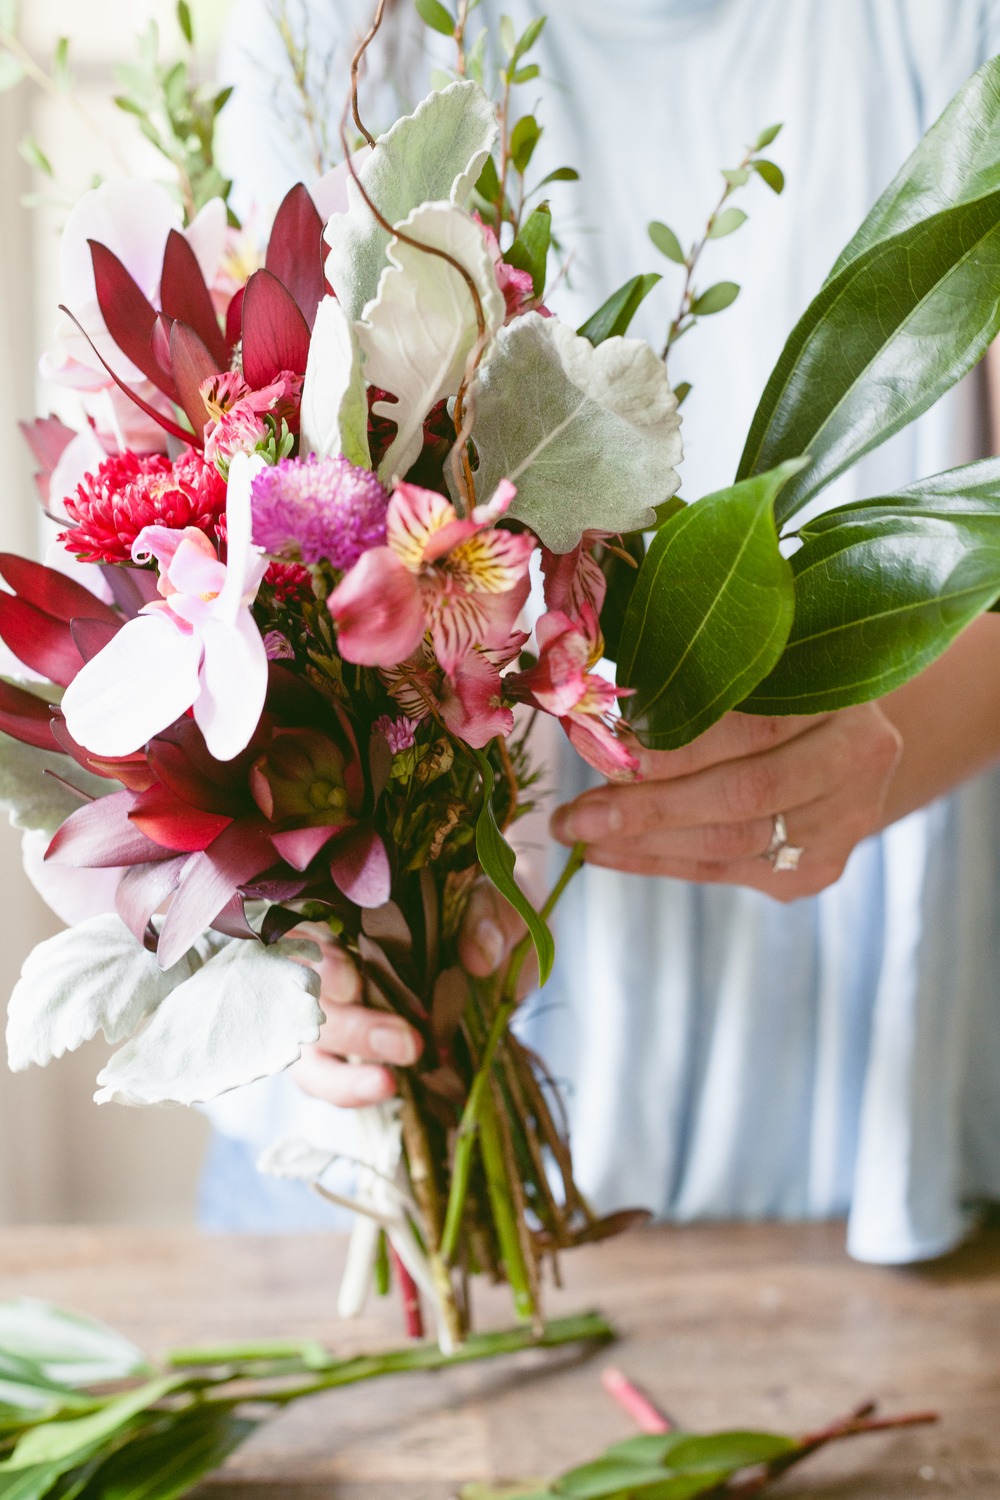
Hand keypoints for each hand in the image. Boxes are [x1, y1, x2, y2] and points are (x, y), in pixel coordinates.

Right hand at [291, 884, 532, 1109]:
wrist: (507, 948)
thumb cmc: (491, 911)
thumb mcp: (501, 897)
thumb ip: (491, 914)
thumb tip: (478, 953)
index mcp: (357, 905)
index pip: (307, 928)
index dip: (316, 957)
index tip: (351, 980)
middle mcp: (335, 954)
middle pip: (310, 995)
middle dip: (353, 1024)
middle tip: (407, 1042)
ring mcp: (340, 1004)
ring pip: (312, 1040)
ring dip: (347, 1064)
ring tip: (390, 1081)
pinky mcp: (355, 1047)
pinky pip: (328, 1074)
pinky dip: (348, 1087)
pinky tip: (384, 1087)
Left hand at [550, 706, 901, 900]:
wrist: (845, 738)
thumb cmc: (779, 682)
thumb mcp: (758, 660)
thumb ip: (703, 674)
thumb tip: (596, 704)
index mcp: (846, 694)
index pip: (758, 728)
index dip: (681, 744)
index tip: (609, 746)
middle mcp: (859, 762)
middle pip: (744, 794)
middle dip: (648, 807)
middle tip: (573, 816)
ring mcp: (846, 822)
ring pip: (731, 842)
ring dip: (643, 842)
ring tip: (580, 834)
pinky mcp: (819, 868)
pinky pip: (726, 870)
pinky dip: (659, 862)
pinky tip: (609, 852)